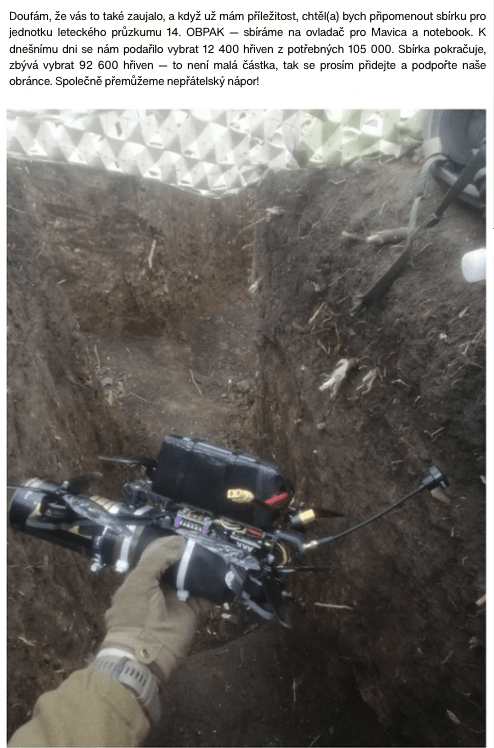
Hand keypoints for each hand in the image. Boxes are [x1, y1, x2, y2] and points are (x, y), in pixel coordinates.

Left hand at [100, 535, 202, 682]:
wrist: (142, 656)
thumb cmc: (135, 614)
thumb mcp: (140, 581)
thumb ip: (156, 559)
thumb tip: (177, 543)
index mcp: (141, 579)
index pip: (156, 555)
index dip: (169, 544)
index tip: (185, 535)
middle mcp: (159, 587)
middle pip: (176, 565)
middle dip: (189, 555)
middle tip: (204, 542)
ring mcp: (176, 600)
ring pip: (192, 578)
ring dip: (203, 568)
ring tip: (216, 552)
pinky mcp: (190, 613)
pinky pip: (206, 597)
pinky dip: (216, 588)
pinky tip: (224, 575)